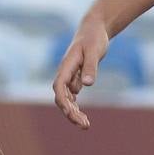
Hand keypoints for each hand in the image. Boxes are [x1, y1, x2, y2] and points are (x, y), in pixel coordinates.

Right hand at [52, 15, 108, 129]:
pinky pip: (72, 95)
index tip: (72, 113)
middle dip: (70, 112)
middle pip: (62, 96)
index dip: (63, 101)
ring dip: (73, 112)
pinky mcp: (76, 76)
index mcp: (66, 65)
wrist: (94, 28)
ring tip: (85, 125)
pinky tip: (82, 116)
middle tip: (84, 125)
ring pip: (66, 98)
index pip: (59, 86)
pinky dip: (76, 106)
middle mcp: (65, 72)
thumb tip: (87, 85)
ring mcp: (69, 75)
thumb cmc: (94, 38)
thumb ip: (91, 67)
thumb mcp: (94, 51)